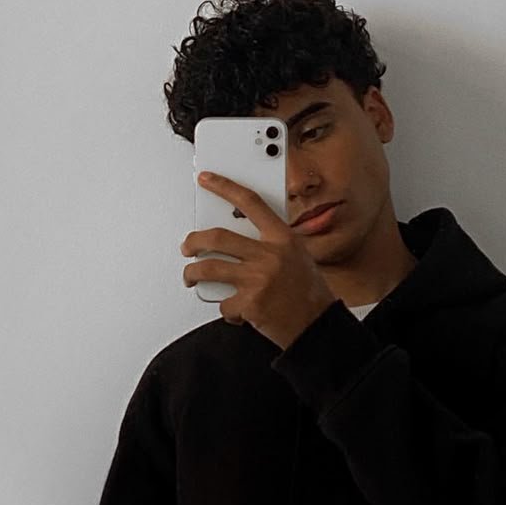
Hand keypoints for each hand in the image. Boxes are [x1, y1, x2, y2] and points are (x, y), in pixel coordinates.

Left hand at [180, 172, 336, 349]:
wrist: (318, 325)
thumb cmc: (309, 292)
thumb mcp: (297, 257)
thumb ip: (271, 244)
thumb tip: (238, 238)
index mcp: (283, 239)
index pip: (250, 202)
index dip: (225, 187)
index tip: (207, 179)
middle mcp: (270, 255)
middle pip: (217, 237)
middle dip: (193, 241)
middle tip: (188, 246)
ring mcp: (258, 279)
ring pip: (208, 268)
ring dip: (192, 273)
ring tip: (191, 276)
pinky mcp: (250, 304)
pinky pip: (223, 304)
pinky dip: (225, 309)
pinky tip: (234, 311)